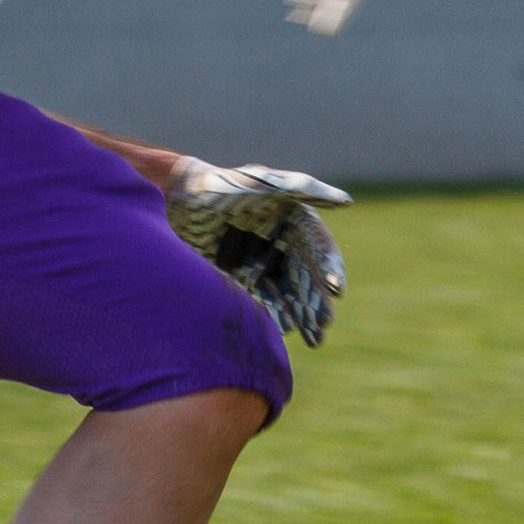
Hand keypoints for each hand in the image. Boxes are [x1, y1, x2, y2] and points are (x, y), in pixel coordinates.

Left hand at [164, 157, 351, 346]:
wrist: (177, 196)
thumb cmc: (224, 184)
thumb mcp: (265, 185)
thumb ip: (304, 189)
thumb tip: (346, 200)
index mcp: (291, 220)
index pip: (318, 248)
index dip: (329, 268)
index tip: (335, 291)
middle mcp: (278, 241)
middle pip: (305, 276)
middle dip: (318, 302)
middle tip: (326, 326)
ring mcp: (258, 258)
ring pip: (286, 292)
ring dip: (301, 316)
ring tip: (314, 339)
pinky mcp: (237, 273)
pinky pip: (260, 298)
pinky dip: (273, 315)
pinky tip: (282, 332)